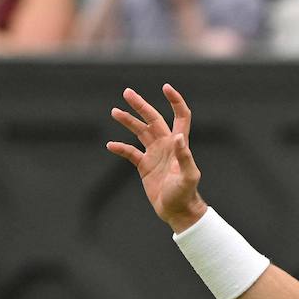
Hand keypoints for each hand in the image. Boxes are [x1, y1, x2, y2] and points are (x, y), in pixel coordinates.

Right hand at [106, 84, 207, 232]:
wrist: (177, 211)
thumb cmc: (185, 194)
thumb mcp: (188, 176)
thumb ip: (185, 157)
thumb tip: (179, 137)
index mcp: (179, 144)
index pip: (180, 116)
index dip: (175, 101)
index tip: (166, 87)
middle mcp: (167, 145)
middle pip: (153, 119)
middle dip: (141, 105)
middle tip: (127, 92)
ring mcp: (155, 154)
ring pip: (140, 132)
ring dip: (128, 121)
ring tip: (114, 111)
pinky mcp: (145, 166)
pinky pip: (130, 153)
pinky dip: (120, 148)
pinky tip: (110, 145)